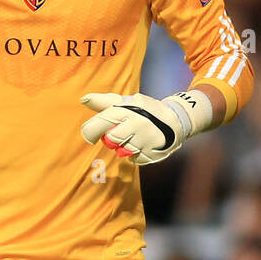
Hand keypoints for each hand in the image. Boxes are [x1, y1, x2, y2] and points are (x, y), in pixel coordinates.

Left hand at [80, 89, 212, 165]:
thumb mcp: (128, 102)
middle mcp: (137, 124)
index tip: (90, 136)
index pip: (102, 121)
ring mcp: (145, 139)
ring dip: (125, 147)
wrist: (177, 119)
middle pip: (111, 140)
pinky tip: (143, 145)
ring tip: (136, 137)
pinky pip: (134, 160)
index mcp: (128, 110)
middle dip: (112, 139)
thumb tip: (83, 99)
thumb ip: (105, 102)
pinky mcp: (152, 153)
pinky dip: (135, 155)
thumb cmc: (146, 110)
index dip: (91, 130)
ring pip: (122, 151)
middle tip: (121, 134)